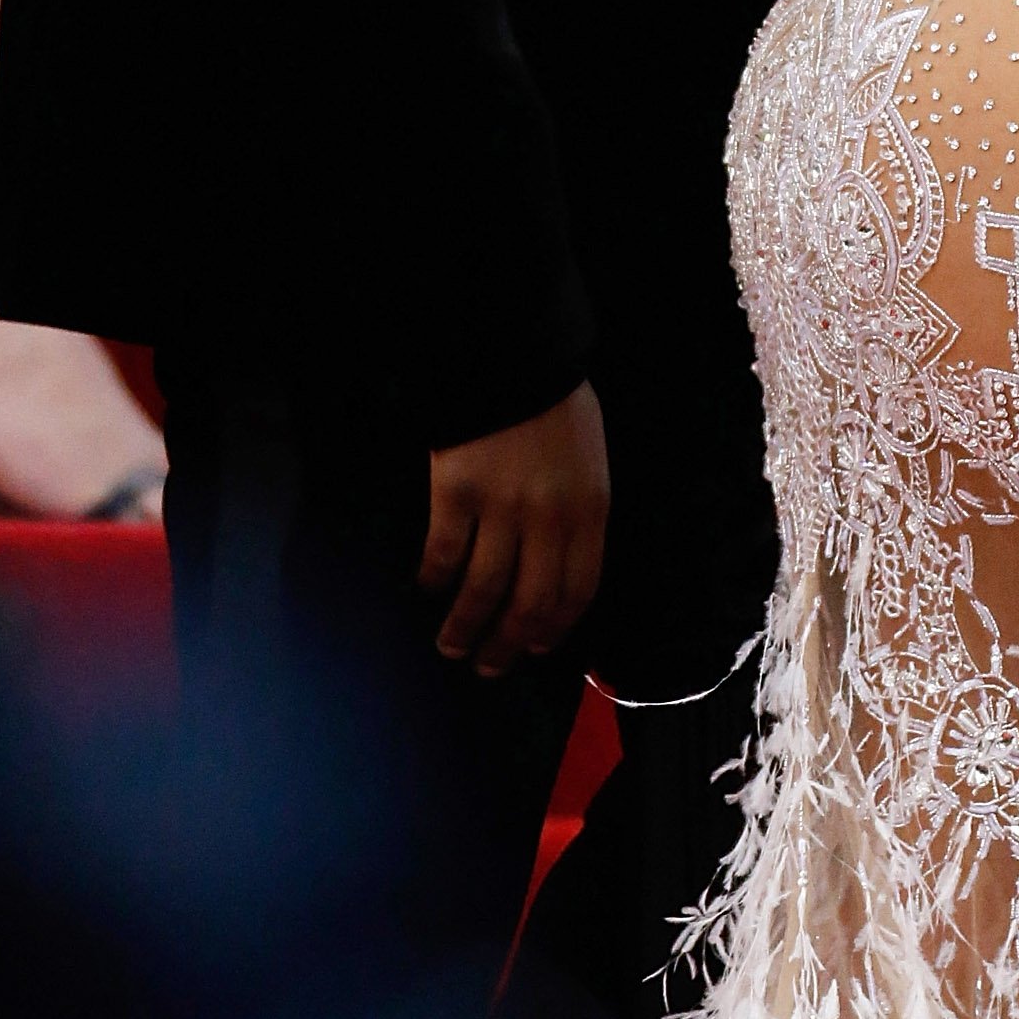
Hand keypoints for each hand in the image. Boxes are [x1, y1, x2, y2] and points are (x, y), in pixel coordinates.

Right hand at [420, 383, 609, 678]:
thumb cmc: (555, 407)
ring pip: (482, 591)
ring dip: (465, 628)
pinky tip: (428, 588)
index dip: (554, 629)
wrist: (514, 354)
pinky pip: (443, 555)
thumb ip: (579, 515)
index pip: (576, 592)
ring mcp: (501, 509)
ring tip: (452, 645)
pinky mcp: (456, 495)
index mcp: (590, 510)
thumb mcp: (589, 462)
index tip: (535, 648)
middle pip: (529, 605)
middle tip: (488, 665)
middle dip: (507, 645)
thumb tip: (557, 571)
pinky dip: (434, 580)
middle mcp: (549, 519)